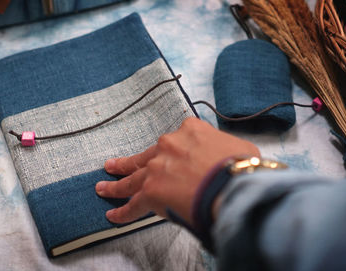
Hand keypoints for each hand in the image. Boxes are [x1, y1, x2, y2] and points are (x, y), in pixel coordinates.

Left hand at [95, 117, 259, 224]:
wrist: (233, 183)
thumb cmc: (241, 167)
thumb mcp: (239, 147)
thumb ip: (223, 149)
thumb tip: (227, 159)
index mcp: (190, 131)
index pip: (174, 142)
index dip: (170, 153)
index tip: (166, 157)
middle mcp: (169, 146)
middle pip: (145, 156)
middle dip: (128, 163)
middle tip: (113, 166)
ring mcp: (157, 168)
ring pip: (132, 177)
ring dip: (116, 184)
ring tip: (103, 187)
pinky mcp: (151, 191)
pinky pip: (133, 204)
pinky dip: (122, 211)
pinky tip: (113, 215)